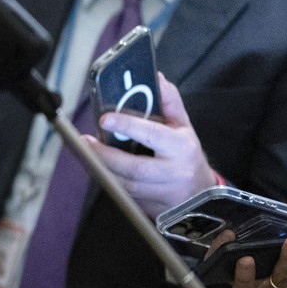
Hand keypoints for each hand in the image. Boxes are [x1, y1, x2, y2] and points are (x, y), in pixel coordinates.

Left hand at [86, 75, 216, 217]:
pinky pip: (123, 195)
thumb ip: (170, 103)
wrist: (201, 195)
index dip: (129, 127)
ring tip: (85, 152)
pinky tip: (96, 168)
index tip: (106, 118)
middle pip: (133, 168)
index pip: (154, 135)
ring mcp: (161, 194)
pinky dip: (107, 181)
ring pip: (125, 185)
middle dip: (105, 155)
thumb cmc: (187, 155)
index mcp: (182, 148)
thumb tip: (156, 79)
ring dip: (101, 169)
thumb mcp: (184, 127)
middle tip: (86, 141)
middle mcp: (173, 173)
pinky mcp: (150, 208)